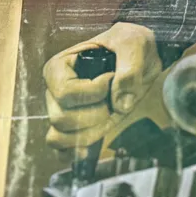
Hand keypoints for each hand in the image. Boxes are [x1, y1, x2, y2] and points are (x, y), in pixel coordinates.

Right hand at [43, 22, 162, 149]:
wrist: (141, 58)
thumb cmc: (130, 44)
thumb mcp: (134, 44)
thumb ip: (130, 69)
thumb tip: (120, 104)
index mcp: (59, 67)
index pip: (65, 93)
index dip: (93, 93)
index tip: (110, 78)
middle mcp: (54, 91)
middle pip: (62, 119)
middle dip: (96, 115)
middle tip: (114, 98)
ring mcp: (62, 111)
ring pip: (63, 137)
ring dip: (93, 132)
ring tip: (110, 114)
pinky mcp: (75, 127)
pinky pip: (61, 148)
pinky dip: (74, 152)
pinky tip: (91, 150)